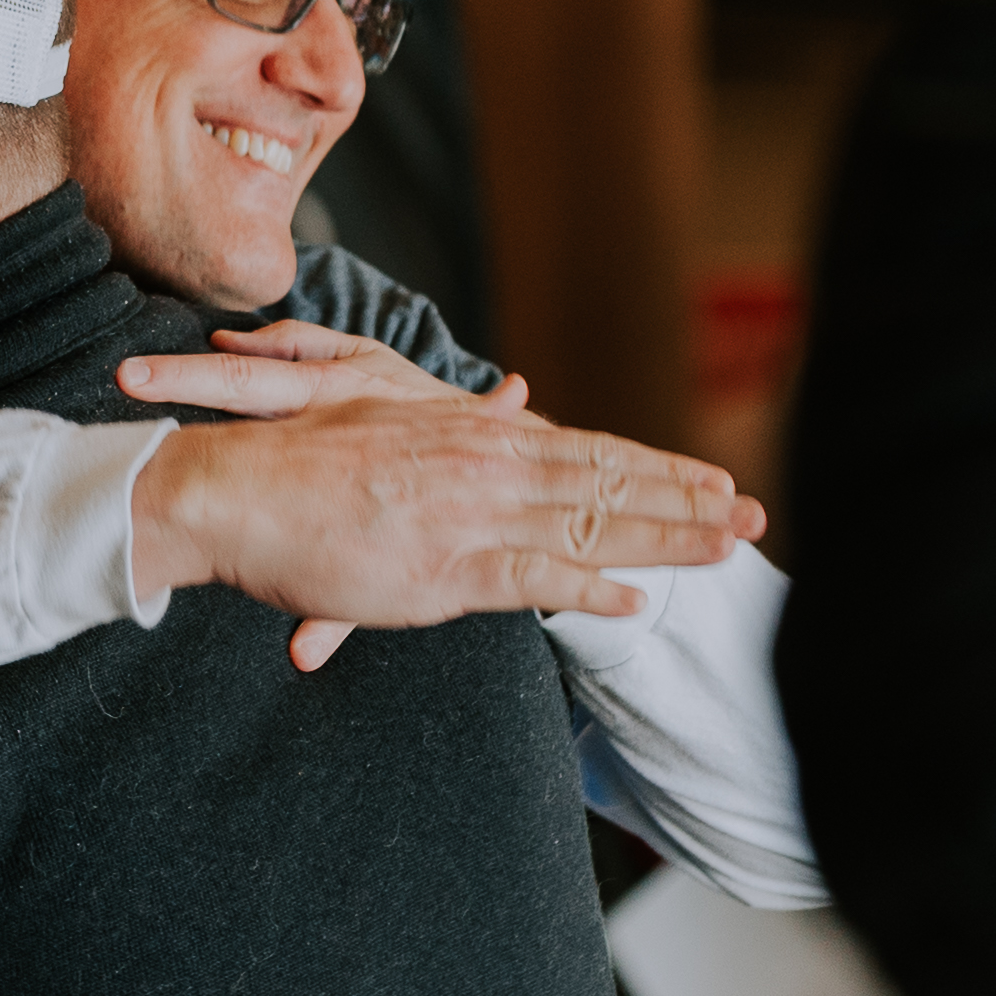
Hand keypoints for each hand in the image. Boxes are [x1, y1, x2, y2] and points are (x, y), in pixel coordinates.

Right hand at [124, 323, 764, 671]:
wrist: (239, 487)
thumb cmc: (307, 463)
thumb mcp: (398, 413)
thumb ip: (469, 414)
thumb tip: (520, 395)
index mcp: (479, 436)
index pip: (590, 451)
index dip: (659, 468)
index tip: (714, 481)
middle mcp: (488, 466)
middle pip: (609, 484)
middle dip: (687, 501)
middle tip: (756, 516)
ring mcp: (469, 514)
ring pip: (590, 525)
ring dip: (666, 538)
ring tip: (726, 549)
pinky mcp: (442, 565)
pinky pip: (532, 578)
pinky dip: (588, 590)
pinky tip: (633, 599)